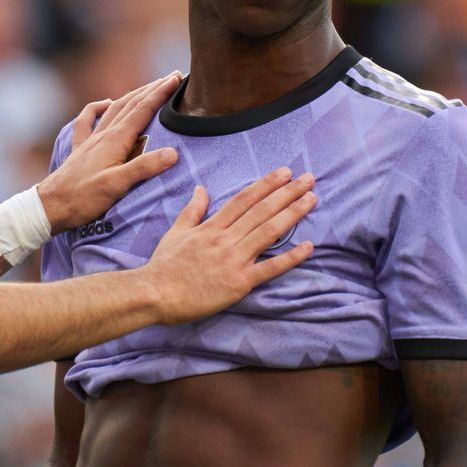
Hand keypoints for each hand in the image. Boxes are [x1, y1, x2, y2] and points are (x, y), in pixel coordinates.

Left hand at [37, 73, 183, 231]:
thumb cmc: (83, 198)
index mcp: (115, 140)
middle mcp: (103, 135)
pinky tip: (104, 103)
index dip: (161, 93)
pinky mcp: (80, 148)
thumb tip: (172, 153)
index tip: (176, 78)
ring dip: (132, 95)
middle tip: (170, 77)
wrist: (50, 206)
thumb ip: (143, 167)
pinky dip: (97, 108)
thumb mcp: (117, 186)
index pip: (143, 110)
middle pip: (130, 104)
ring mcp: (90, 140)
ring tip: (148, 86)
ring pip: (114, 109)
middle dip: (152, 89)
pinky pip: (87, 120)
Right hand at [140, 168, 317, 324]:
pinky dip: (290, 257)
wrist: (154, 294)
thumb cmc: (164, 266)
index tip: (284, 172)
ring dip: (292, 214)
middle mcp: (226, 239)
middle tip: (309, 179)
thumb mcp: (175, 232)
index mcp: (212, 227)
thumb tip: (201, 189)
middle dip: (287, 193)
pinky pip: (269, 268)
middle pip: (262, 210)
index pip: (244, 199)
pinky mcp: (239, 283)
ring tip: (311, 199)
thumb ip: (192, 211)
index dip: (266, 184)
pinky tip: (308, 246)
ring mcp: (234, 260)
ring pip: (268, 232)